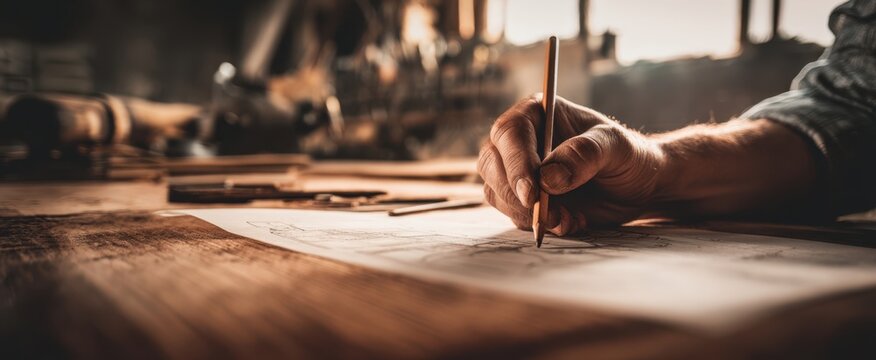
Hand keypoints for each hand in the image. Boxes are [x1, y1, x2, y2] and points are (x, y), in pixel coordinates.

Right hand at [478, 95, 665, 234]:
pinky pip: (514, 215)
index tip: (531, 193)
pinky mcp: (522, 199)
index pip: (510, 133)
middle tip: (547, 215)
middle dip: (515, 194)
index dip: (516, 163)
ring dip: (526, 214)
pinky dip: (537, 225)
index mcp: (537, 114)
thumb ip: (585, 154)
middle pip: (492, 163)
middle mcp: (520, 140)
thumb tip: (548, 178)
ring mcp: (517, 171)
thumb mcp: (616, 147)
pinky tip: (570, 222)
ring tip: (567, 219)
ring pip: (496, 192)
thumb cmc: (627, 155)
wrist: (637, 186)